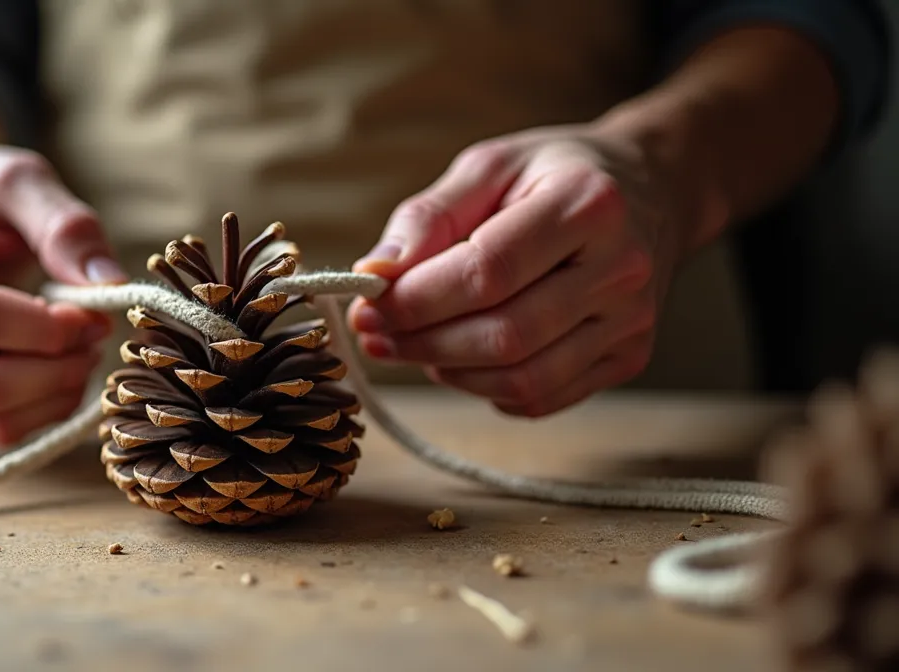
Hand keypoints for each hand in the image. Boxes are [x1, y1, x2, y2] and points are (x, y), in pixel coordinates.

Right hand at [0, 146, 126, 444]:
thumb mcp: (19, 179)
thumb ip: (64, 223)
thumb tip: (108, 284)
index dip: (45, 327)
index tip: (90, 310)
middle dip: (56, 368)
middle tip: (94, 334)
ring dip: (55, 393)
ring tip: (79, 349)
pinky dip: (44, 409)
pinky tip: (60, 369)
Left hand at [348, 124, 717, 416]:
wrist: (652, 191)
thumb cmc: (555, 174)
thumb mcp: (490, 166)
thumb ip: (429, 217)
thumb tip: (375, 274)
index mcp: (589, 204)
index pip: (488, 271)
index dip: (418, 298)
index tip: (367, 303)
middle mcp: (622, 268)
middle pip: (504, 334)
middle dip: (422, 341)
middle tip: (373, 332)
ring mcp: (632, 322)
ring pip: (522, 378)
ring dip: (449, 370)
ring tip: (413, 343)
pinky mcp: (629, 358)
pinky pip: (541, 398)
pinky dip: (486, 388)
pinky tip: (462, 357)